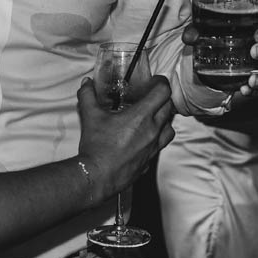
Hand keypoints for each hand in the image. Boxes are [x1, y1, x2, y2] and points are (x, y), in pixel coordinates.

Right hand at [75, 75, 174, 201]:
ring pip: (170, 127)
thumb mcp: (90, 116)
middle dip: (162, 98)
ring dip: (164, 119)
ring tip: (151, 117)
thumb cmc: (97, 147)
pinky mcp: (150, 160)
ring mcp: (153, 147)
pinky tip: (144, 137)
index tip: (154, 81)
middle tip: (151, 96)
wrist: (98, 176)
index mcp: (141, 116)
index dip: (161, 82)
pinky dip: (157, 137)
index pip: (163, 92)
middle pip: (169, 107)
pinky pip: (161, 145)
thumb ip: (88, 95)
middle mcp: (152, 130)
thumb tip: (87, 83)